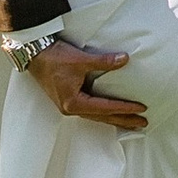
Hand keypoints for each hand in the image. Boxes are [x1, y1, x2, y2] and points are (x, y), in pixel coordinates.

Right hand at [25, 40, 147, 129]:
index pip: (105, 108)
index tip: (141, 109)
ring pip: (97, 116)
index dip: (125, 108)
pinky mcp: (68, 100)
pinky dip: (104, 112)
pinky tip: (112, 113)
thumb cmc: (54, 58)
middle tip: (144, 123)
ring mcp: (69, 106)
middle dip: (124, 121)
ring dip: (115, 118)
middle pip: (103, 118)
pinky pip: (90, 110)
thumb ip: (104, 62)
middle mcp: (71, 108)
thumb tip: (124, 60)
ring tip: (132, 121)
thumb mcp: (80, 59)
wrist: (33, 54)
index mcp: (73, 102)